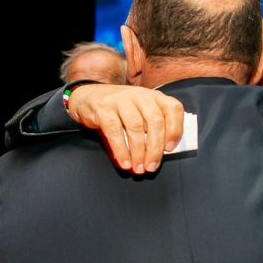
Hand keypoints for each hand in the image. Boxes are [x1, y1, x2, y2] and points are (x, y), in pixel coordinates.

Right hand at [66, 84, 184, 173]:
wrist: (87, 97)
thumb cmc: (118, 110)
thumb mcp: (138, 113)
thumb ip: (150, 129)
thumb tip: (157, 156)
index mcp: (154, 97)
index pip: (173, 108)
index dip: (175, 129)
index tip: (170, 148)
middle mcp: (140, 95)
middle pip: (155, 121)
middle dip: (155, 148)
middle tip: (151, 166)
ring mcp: (121, 100)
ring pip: (136, 127)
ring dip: (138, 152)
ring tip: (138, 168)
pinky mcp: (104, 108)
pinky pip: (115, 131)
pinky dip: (121, 150)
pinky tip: (125, 162)